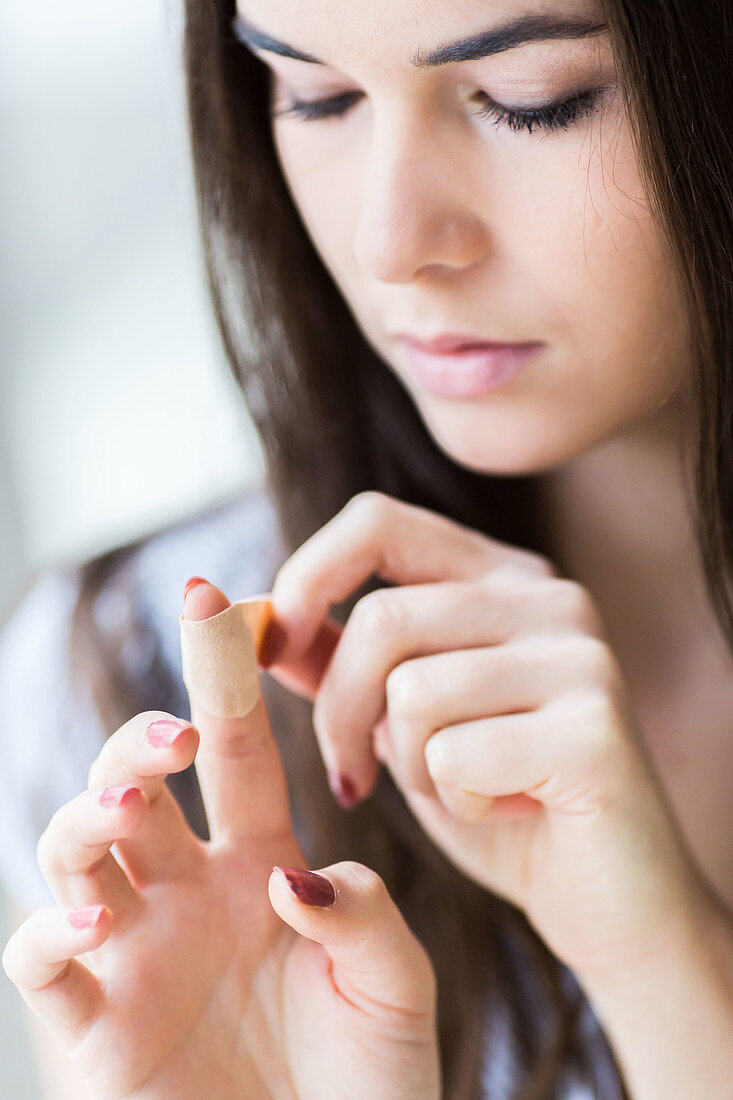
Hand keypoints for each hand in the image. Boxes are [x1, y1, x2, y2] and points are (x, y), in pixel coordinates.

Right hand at [2, 580, 439, 1099]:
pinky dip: (52, 930)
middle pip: (138, 782)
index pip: (237, 751)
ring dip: (88, 813)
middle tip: (178, 735)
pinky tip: (99, 921)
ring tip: (129, 802)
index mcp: (264, 865)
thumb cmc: (371, 1085)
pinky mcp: (94, 1028)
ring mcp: (136, 954)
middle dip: (140, 742)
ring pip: (74, 849)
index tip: (217, 597)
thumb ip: (364, 915)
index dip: (224, 675)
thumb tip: (292, 873)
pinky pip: (41, 960)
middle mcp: (189, 894)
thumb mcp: (395, 987)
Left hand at [260, 490, 719, 986]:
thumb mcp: (404, 718)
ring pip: (412, 689)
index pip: (376, 521)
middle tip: (351, 776)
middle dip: (339, 712)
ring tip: (457, 787)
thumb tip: (244, 614)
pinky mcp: (594, 726)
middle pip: (380, 618)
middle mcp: (548, 595)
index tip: (273, 645)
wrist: (605, 895)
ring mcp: (580, 654)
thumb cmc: (496, 797)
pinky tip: (506, 809)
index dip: (305, 576)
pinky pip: (457, 753)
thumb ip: (339, 661)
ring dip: (408, 764)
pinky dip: (455, 799)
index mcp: (499, 575)